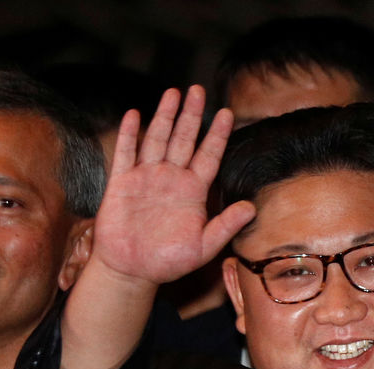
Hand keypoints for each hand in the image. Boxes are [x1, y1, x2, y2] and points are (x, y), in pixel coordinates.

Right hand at [92, 85, 254, 288]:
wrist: (133, 272)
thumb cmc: (169, 262)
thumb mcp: (204, 247)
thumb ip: (226, 225)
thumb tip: (251, 208)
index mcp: (193, 192)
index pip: (209, 156)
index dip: (217, 134)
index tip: (227, 113)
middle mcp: (171, 179)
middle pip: (184, 139)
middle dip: (191, 114)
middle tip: (197, 90)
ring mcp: (146, 178)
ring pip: (157, 139)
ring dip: (165, 116)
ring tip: (172, 92)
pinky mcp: (122, 184)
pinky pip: (126, 154)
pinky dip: (129, 135)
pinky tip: (134, 115)